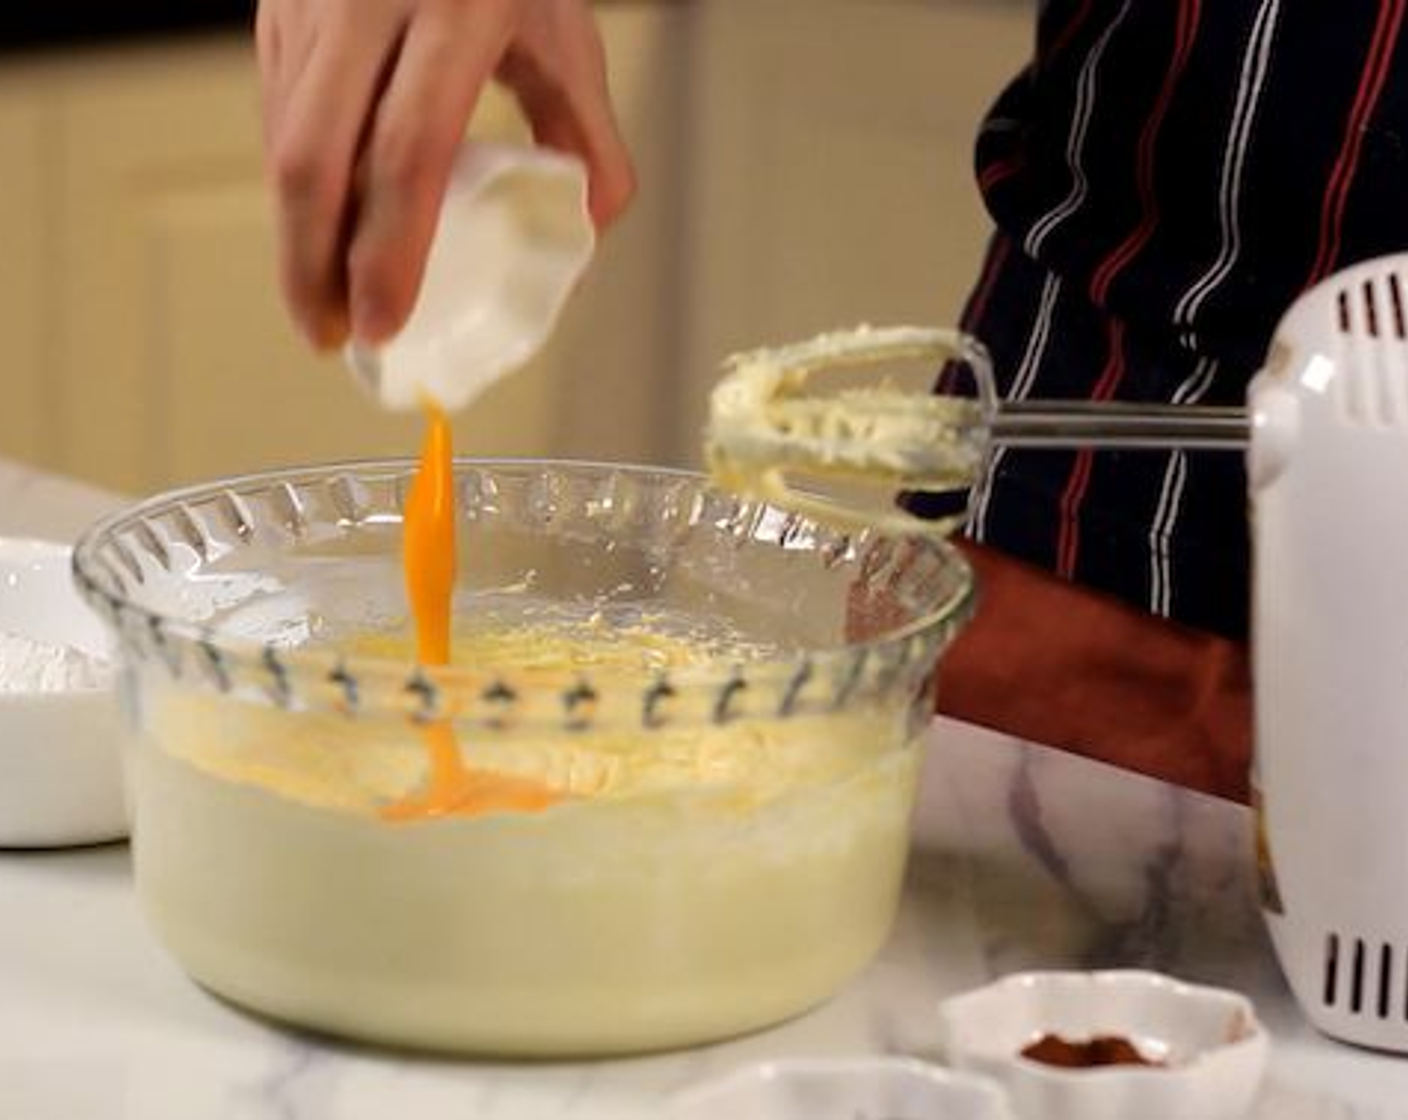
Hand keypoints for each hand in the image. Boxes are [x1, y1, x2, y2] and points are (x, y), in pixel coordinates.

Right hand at [255, 0, 635, 348]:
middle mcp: (366, 2)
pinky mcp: (278, 7)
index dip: (388, 253)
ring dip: (296, 232)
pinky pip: (277, 114)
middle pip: (313, 159)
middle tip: (329, 335)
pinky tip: (320, 227)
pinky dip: (298, 186)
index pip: (407, 155)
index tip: (382, 324)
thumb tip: (575, 245)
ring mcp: (310, 1)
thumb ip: (588, 145)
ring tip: (323, 297)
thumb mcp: (567, 39)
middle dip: (309, 265)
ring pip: (282, 141)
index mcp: (456, 10)